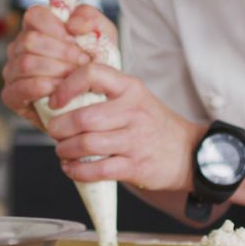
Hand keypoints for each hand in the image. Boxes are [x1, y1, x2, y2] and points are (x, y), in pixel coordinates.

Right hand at [0, 4, 98, 128]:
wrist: (96, 102)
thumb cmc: (94, 66)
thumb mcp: (102, 36)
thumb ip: (90, 18)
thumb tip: (72, 23)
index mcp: (38, 29)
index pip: (34, 15)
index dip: (55, 26)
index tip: (75, 39)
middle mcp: (20, 48)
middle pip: (30, 40)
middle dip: (61, 52)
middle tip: (82, 62)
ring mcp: (13, 71)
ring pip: (26, 63)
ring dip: (56, 70)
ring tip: (74, 78)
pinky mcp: (12, 95)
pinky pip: (22, 87)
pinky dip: (44, 87)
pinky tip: (61, 90)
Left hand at [43, 62, 204, 192]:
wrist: (189, 153)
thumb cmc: (153, 124)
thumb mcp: (136, 98)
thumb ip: (106, 94)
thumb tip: (62, 101)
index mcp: (130, 88)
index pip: (92, 74)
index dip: (66, 86)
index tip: (54, 101)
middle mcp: (133, 111)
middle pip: (83, 118)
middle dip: (59, 128)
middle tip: (55, 132)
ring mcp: (135, 140)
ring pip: (86, 144)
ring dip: (65, 150)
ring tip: (62, 151)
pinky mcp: (135, 166)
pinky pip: (97, 170)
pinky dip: (76, 171)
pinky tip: (71, 169)